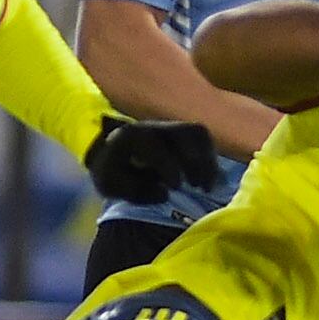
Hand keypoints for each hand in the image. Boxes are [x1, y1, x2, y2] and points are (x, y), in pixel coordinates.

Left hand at [82, 115, 222, 204]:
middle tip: (197, 187)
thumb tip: (165, 193)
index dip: (167, 166)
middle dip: (194, 160)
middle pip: (184, 132)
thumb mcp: (110, 185)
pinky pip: (203, 139)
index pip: (154, 145)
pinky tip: (209, 182)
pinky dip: (210, 159)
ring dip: (207, 160)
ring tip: (206, 187)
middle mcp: (153, 126)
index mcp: (130, 135)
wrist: (108, 152)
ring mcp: (169, 126)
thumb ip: (133, 191)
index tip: (176, 187)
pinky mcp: (182, 131)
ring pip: (197, 133)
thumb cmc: (111, 171)